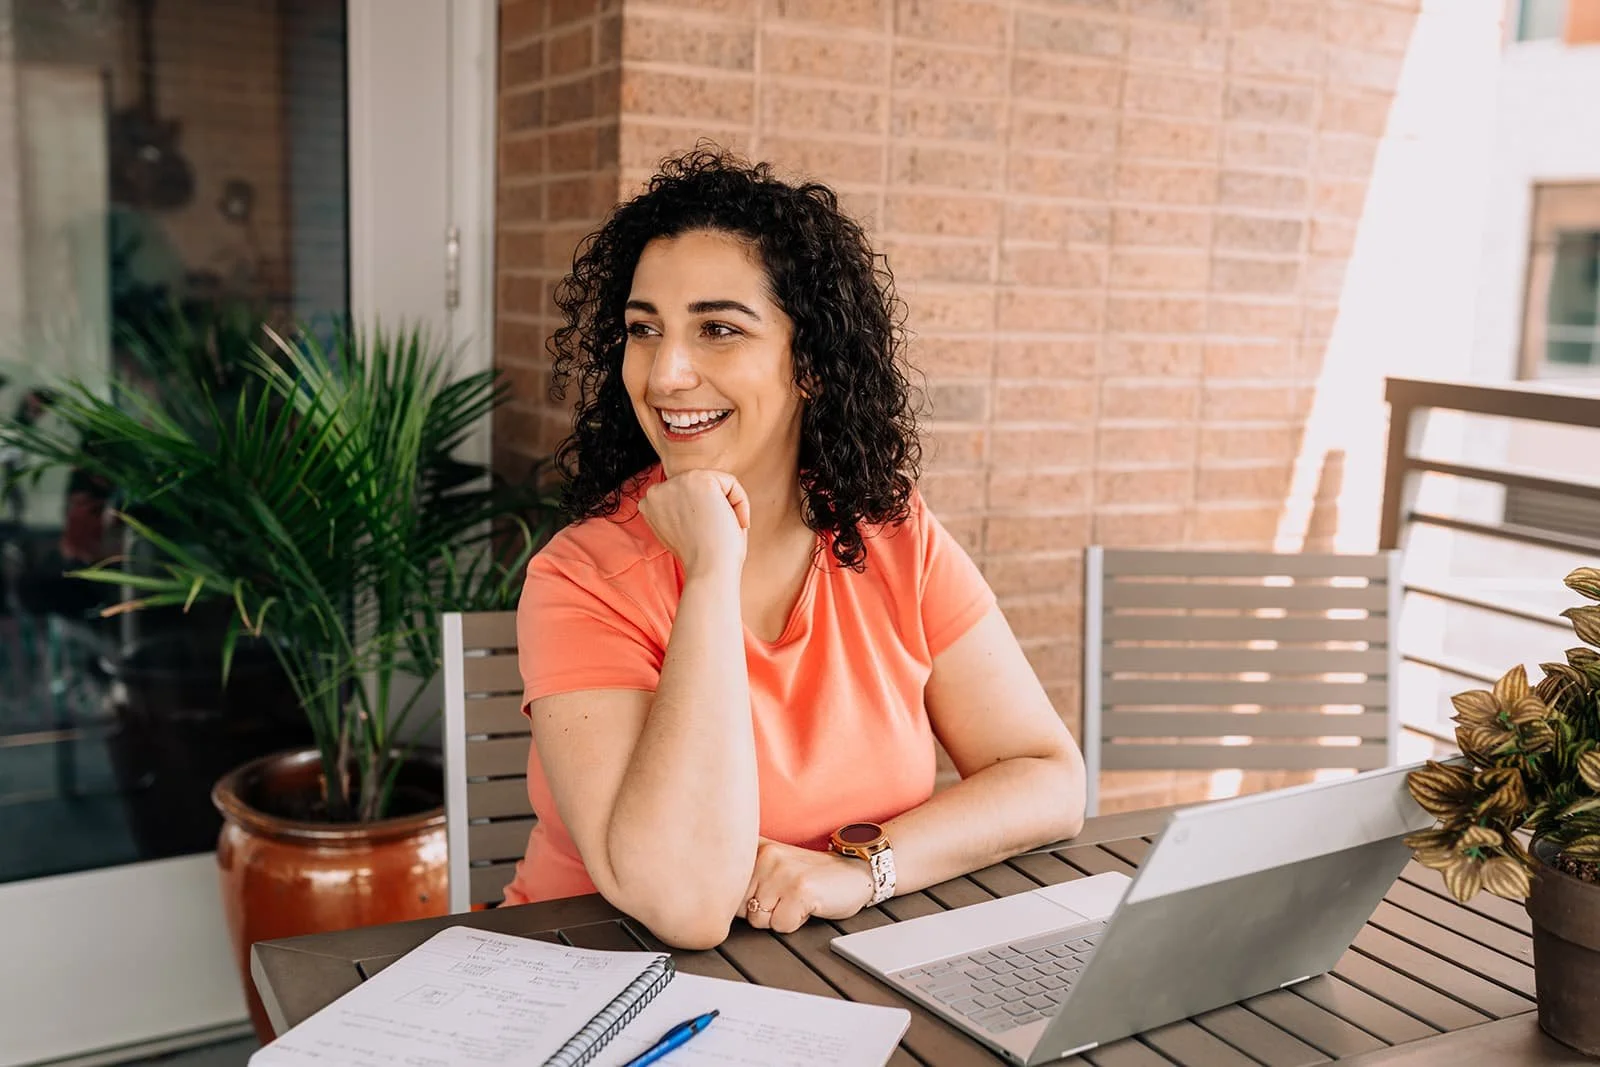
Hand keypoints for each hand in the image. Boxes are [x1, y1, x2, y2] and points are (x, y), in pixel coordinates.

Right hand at [638, 469, 750, 578]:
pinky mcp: (700, 480)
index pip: (684, 496)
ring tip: (726, 529)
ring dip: (727, 505)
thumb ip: (682, 509)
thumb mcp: (681, 530)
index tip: (708, 536)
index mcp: (649, 505)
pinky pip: (730, 483)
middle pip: (699, 486)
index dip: (701, 515)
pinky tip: (737, 524)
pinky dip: (741, 503)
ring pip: (716, 482)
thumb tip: (701, 494)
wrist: (708, 571)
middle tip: (721, 533)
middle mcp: (657, 490)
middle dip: (714, 506)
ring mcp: (678, 483)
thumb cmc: (701, 558)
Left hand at [741, 839, 875, 933]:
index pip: (728, 893)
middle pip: (743, 910)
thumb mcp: (773, 865)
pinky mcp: (799, 890)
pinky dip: (796, 922)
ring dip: (780, 918)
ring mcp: (782, 871)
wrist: (852, 872)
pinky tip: (808, 905)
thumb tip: (715, 905)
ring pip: (760, 920)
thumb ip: (745, 876)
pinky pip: (781, 926)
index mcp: (755, 848)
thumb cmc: (811, 876)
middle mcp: (765, 855)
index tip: (769, 893)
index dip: (749, 903)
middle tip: (787, 897)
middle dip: (764, 912)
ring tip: (796, 900)